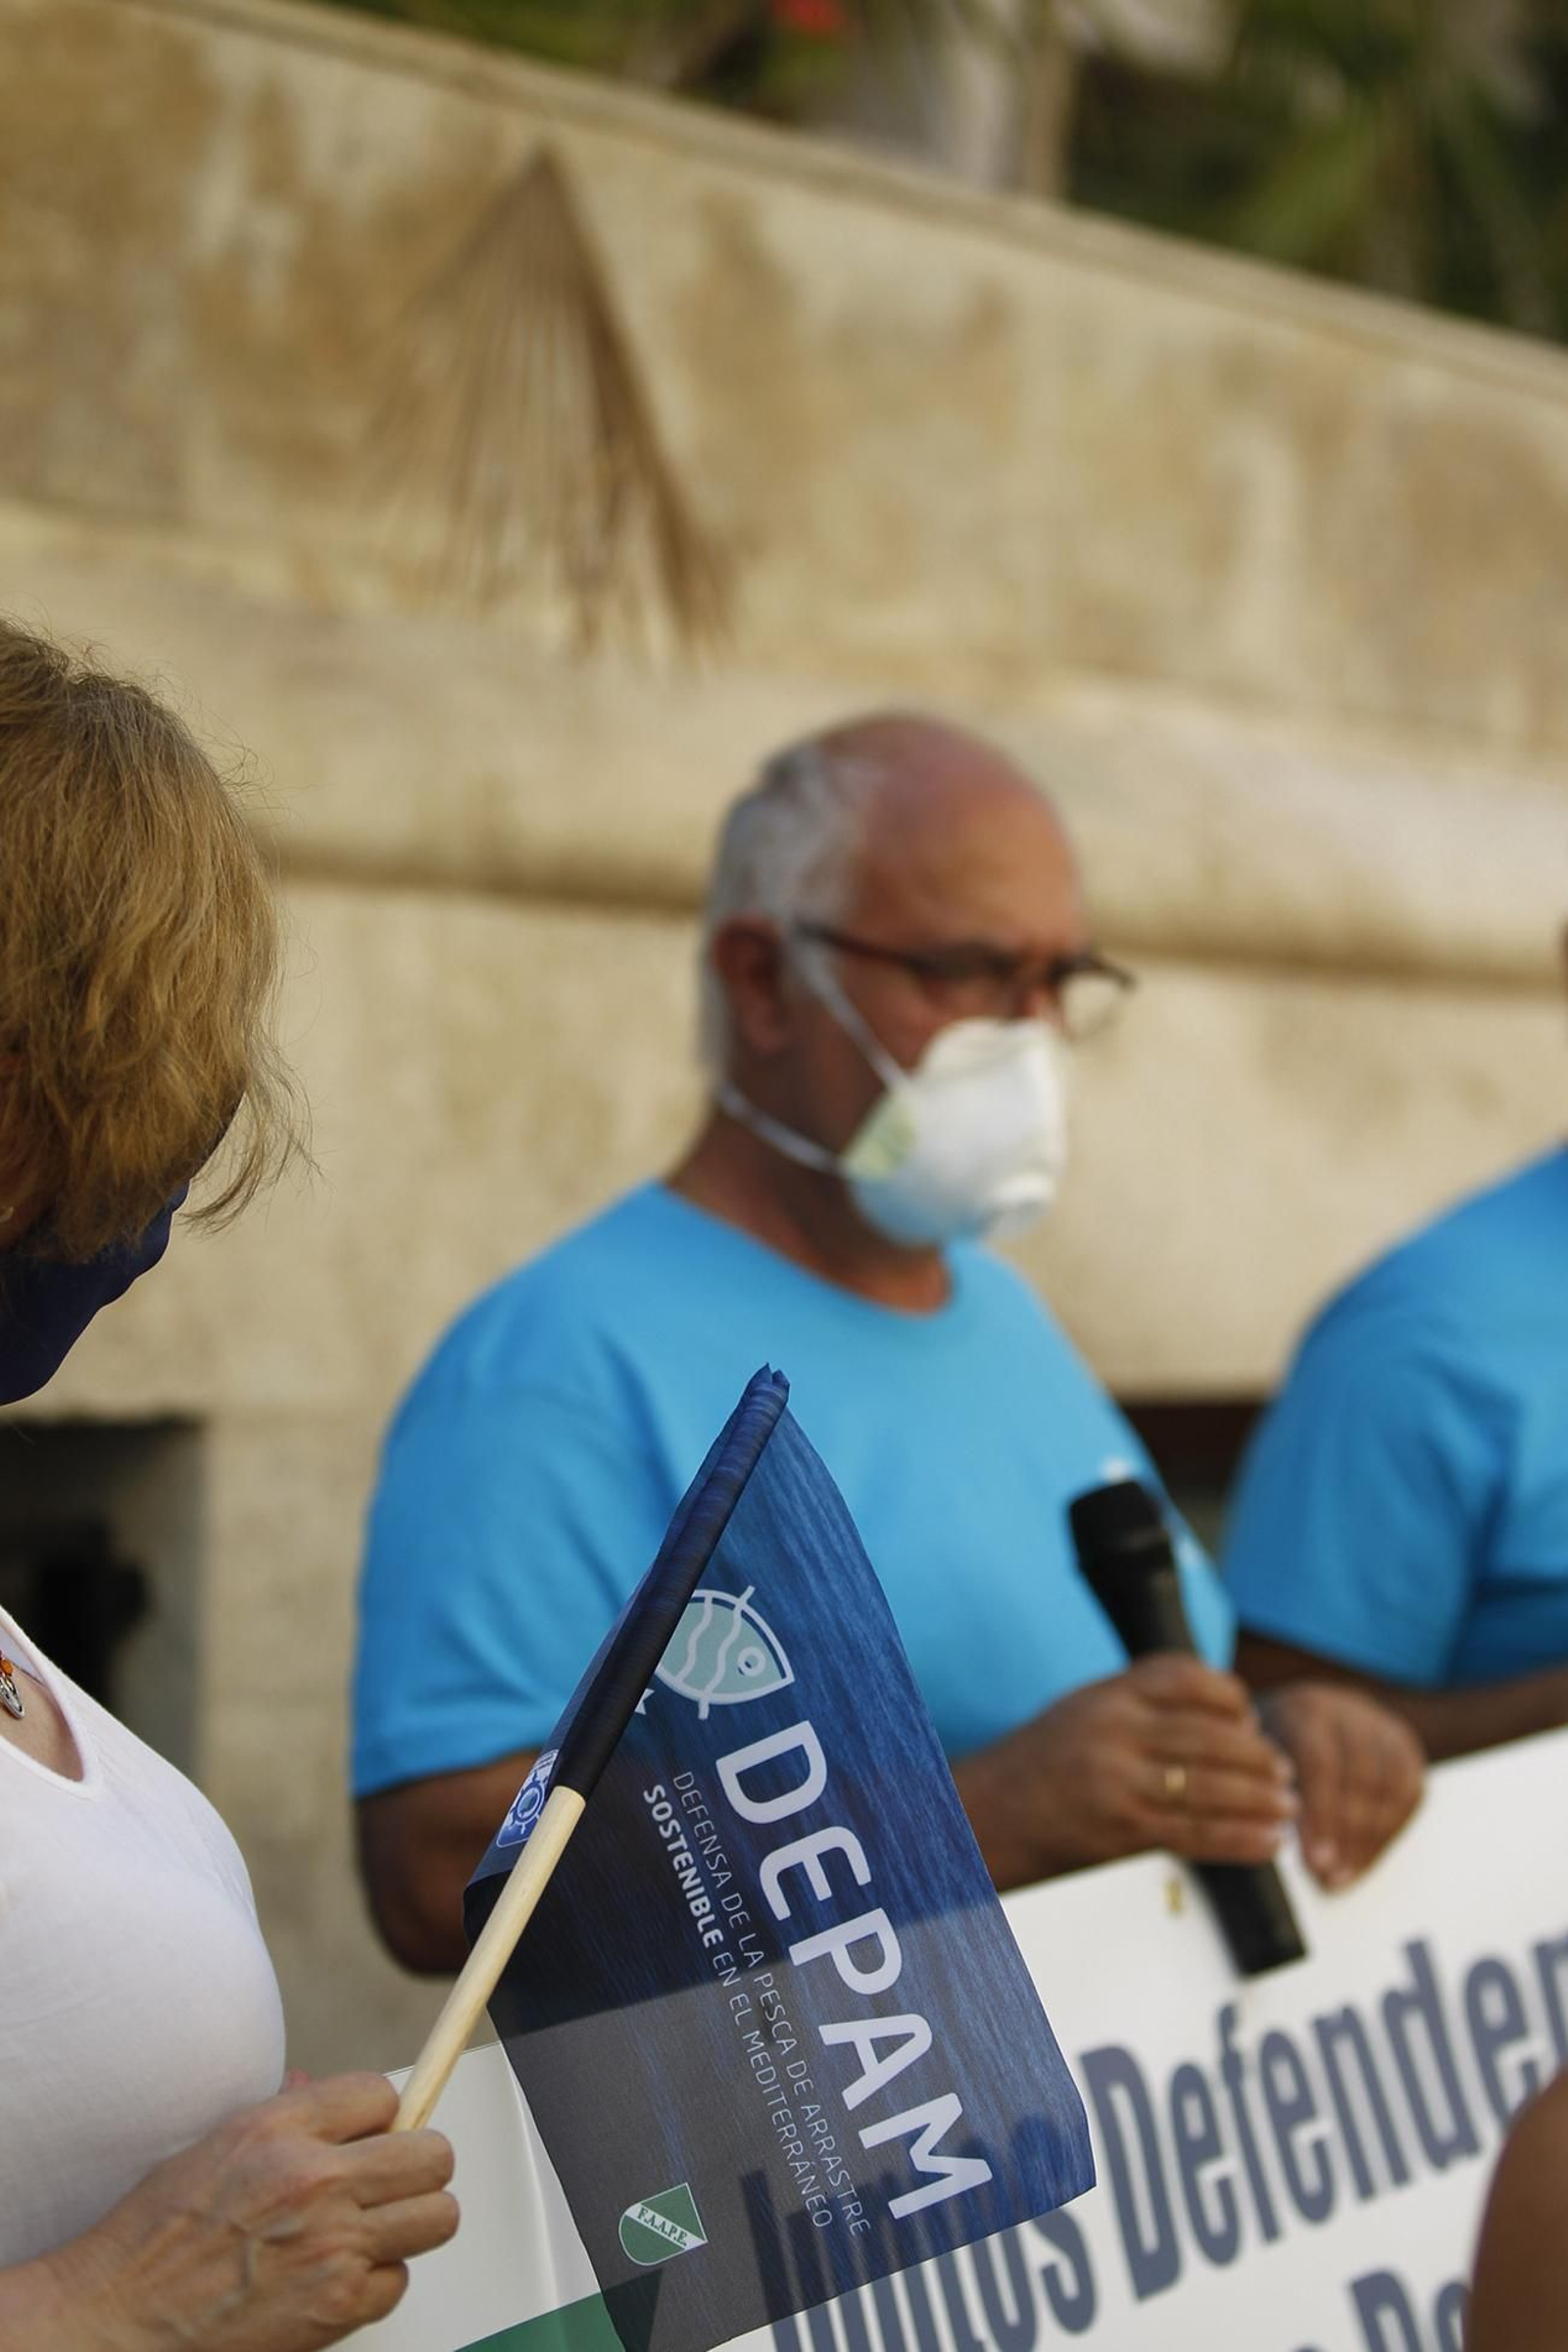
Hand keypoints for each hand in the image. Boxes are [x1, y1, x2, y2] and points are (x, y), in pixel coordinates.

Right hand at [29, 2073, 456, 2351]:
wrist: (120, 2321)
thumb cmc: (154, 2238)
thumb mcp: (213, 2145)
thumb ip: (283, 2114)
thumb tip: (319, 2089)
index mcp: (278, 2129)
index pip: (381, 2093)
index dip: (379, 2116)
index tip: (368, 2135)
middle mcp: (314, 2180)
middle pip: (433, 2153)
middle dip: (417, 2165)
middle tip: (388, 2182)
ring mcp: (333, 2245)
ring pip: (438, 2216)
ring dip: (411, 2222)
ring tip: (372, 2229)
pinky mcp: (337, 2305)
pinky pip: (398, 2282)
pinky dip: (376, 2282)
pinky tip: (336, 2277)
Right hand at [957, 1654, 1298, 1888]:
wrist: (987, 1817)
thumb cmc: (1038, 1766)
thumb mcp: (1083, 1711)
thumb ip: (1140, 1705)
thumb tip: (1220, 1719)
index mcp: (1107, 1695)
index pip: (1185, 1677)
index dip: (1230, 1696)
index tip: (1251, 1716)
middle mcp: (1115, 1731)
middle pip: (1211, 1736)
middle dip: (1259, 1755)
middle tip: (1285, 1769)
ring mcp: (1119, 1781)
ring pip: (1213, 1785)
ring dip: (1263, 1798)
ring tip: (1287, 1806)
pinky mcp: (1123, 1830)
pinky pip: (1200, 1833)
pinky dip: (1244, 1839)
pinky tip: (1269, 1841)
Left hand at [1259, 1680, 1423, 1888]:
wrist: (1304, 1711)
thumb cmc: (1272, 1744)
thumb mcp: (1258, 1757)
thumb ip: (1269, 1791)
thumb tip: (1278, 1842)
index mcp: (1306, 1709)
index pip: (1322, 1763)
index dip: (1322, 1817)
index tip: (1314, 1861)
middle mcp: (1349, 1711)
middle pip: (1361, 1777)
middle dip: (1348, 1836)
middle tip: (1329, 1877)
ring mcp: (1381, 1726)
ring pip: (1391, 1787)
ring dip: (1370, 1841)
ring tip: (1345, 1876)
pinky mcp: (1405, 1745)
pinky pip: (1410, 1792)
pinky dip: (1390, 1831)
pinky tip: (1366, 1857)